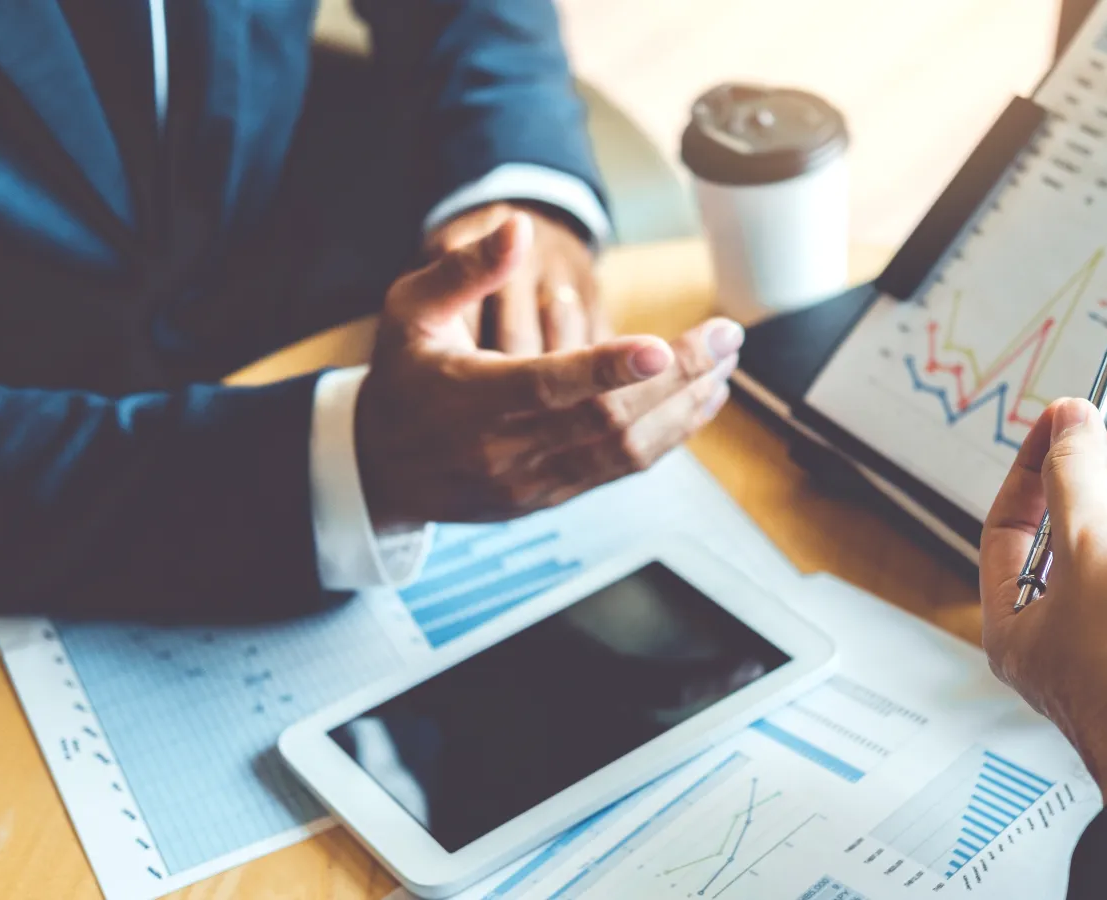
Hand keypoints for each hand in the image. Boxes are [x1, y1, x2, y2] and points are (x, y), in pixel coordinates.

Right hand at [356, 212, 740, 528]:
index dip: (607, 368)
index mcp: (470, 398)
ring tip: (725, 366)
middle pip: (605, 418)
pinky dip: (667, 437)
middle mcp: (505, 448)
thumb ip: (464, 270)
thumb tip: (518, 226)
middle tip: (727, 336)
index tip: (659, 347)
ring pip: (623, 451)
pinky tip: (698, 403)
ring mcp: (533, 481)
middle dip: (676, 377)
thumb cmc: (402, 378)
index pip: (547, 385)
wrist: (380, 469)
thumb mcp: (410, 311)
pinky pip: (620, 470)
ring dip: (684, 408)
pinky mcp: (552, 498)